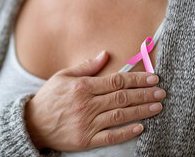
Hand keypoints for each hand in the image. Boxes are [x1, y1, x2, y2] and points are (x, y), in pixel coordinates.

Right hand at [24, 51, 164, 151]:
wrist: (32, 124)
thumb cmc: (49, 98)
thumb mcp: (63, 76)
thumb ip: (85, 66)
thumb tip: (105, 54)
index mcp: (82, 87)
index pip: (116, 81)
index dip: (137, 79)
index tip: (153, 78)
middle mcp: (86, 105)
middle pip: (122, 98)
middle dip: (144, 94)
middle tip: (161, 92)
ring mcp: (87, 123)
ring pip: (120, 116)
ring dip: (141, 111)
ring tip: (157, 107)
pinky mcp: (86, 140)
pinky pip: (110, 136)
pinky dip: (126, 132)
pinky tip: (140, 127)